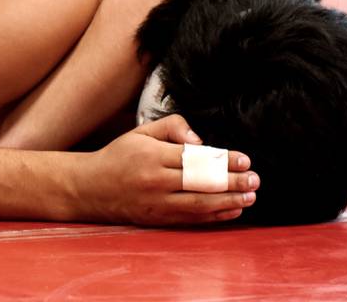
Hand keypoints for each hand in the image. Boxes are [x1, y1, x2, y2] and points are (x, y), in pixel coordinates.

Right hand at [76, 115, 257, 225]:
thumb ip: (172, 127)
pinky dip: (214, 216)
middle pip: (200, 183)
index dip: (221, 160)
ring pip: (199, 204)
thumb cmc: (119, 156)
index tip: (244, 160)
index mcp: (152, 156)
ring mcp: (157, 204)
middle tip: (255, 180)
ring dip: (228, 202)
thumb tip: (199, 141)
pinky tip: (232, 211)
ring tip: (250, 197)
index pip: (194, 158)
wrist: (91, 188)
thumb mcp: (141, 132)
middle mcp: (155, 182)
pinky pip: (191, 219)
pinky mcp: (158, 220)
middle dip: (232, 182)